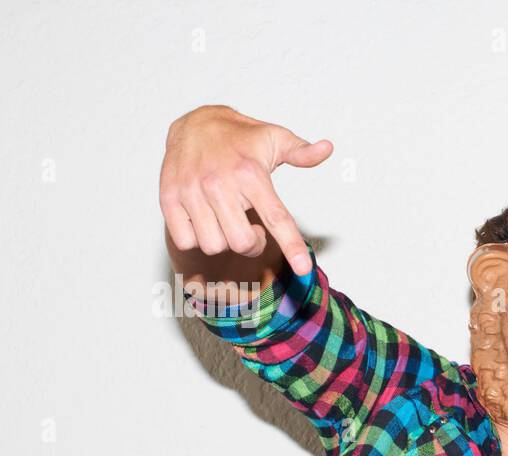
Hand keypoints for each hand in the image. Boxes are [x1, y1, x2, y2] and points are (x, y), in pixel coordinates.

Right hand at [159, 105, 332, 275]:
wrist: (193, 121)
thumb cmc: (240, 137)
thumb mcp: (274, 137)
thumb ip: (301, 152)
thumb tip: (327, 148)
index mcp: (251, 173)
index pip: (276, 217)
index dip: (292, 246)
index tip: (304, 270)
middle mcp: (220, 183)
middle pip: (243, 243)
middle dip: (253, 244)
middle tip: (252, 227)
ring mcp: (192, 191)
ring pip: (214, 246)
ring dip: (224, 241)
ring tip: (226, 220)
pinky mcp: (169, 198)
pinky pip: (186, 241)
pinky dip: (196, 239)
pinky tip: (203, 220)